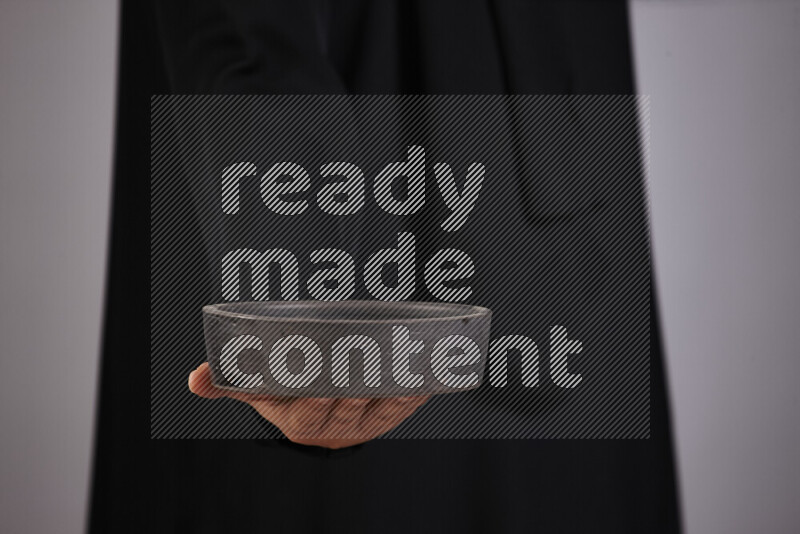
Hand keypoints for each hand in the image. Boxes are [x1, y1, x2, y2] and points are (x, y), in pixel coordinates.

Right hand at [188, 363, 429, 448]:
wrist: (323, 415)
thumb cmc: (289, 395)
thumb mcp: (259, 389)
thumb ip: (230, 382)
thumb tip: (195, 379)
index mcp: (303, 421)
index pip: (310, 412)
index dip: (318, 399)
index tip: (323, 382)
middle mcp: (336, 426)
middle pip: (351, 404)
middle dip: (360, 384)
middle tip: (368, 357)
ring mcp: (366, 421)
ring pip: (382, 404)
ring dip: (395, 386)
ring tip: (402, 364)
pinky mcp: (390, 414)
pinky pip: (406, 404)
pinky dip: (415, 389)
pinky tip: (423, 373)